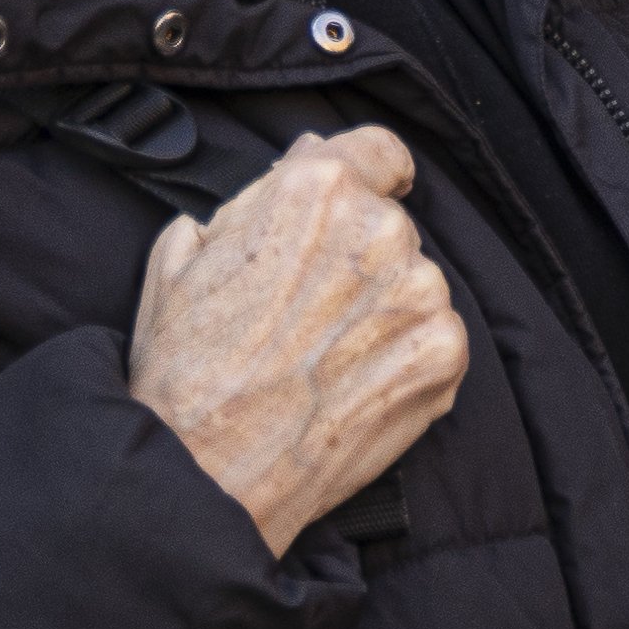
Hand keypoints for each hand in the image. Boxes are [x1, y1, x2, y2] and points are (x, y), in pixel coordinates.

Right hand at [125, 126, 470, 555]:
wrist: (202, 476)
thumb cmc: (182, 368)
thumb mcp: (185, 256)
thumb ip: (257, 196)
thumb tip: (309, 155)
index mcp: (317, 190)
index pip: (380, 152)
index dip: (369, 174)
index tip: (369, 196)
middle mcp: (382, 230)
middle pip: (390, 224)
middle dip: (356, 257)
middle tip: (303, 313)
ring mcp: (422, 293)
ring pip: (413, 283)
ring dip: (381, 310)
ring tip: (319, 359)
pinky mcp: (445, 354)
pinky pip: (432, 338)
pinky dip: (402, 358)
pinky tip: (347, 386)